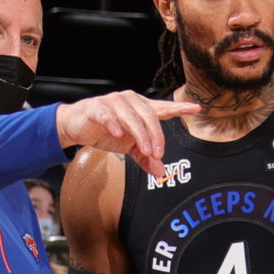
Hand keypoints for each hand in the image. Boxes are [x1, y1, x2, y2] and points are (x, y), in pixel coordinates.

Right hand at [56, 91, 201, 172]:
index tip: (196, 109)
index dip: (179, 108)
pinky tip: (119, 134)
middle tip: (158, 154)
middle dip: (156, 136)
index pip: (163, 108)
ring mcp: (113, 102)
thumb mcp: (128, 147)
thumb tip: (160, 172)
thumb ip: (145, 157)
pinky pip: (108, 115)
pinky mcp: (97, 108)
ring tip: (144, 150)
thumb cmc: (106, 131)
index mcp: (141, 108)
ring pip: (132, 117)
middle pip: (149, 116)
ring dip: (140, 135)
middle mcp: (130, 101)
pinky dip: (114, 124)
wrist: (77, 126)